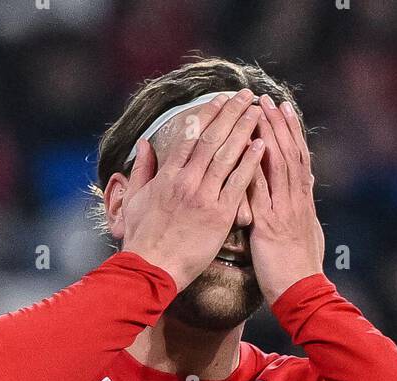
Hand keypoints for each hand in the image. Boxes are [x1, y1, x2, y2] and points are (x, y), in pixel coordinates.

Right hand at [122, 90, 265, 289]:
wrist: (152, 269)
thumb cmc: (142, 239)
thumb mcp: (135, 199)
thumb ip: (142, 169)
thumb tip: (144, 144)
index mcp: (168, 175)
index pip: (190, 135)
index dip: (208, 113)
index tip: (221, 99)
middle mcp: (187, 181)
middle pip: (212, 137)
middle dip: (230, 112)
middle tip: (245, 94)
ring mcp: (204, 197)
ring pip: (227, 154)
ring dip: (244, 129)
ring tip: (257, 110)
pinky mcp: (219, 215)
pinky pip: (238, 183)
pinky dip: (250, 161)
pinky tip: (262, 144)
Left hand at [249, 95, 324, 303]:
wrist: (303, 293)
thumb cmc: (300, 269)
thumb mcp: (307, 234)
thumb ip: (302, 210)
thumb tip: (307, 191)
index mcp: (303, 202)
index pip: (298, 158)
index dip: (290, 131)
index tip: (282, 108)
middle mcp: (296, 200)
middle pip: (290, 153)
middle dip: (279, 123)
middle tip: (268, 98)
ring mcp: (285, 210)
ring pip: (279, 165)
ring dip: (268, 135)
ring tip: (259, 111)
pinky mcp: (270, 224)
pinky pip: (262, 190)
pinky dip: (256, 167)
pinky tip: (248, 148)